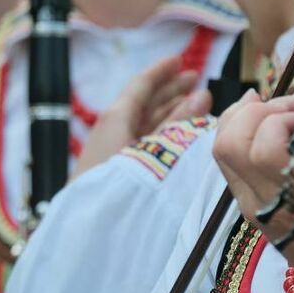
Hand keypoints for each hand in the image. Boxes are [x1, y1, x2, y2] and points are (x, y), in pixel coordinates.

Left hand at [72, 54, 211, 177]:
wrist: (91, 232)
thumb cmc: (125, 185)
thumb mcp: (157, 149)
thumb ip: (179, 123)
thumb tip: (202, 95)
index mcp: (115, 117)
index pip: (141, 85)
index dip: (162, 71)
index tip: (181, 60)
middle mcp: (112, 130)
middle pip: (144, 102)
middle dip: (171, 91)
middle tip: (196, 80)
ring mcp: (113, 151)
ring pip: (145, 123)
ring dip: (171, 112)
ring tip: (197, 106)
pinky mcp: (117, 171)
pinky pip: (143, 142)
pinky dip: (164, 133)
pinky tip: (182, 136)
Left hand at [212, 93, 293, 292]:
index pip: (264, 143)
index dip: (281, 113)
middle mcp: (267, 200)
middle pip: (230, 143)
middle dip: (256, 110)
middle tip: (291, 104)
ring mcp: (254, 206)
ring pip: (222, 152)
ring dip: (242, 119)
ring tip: (270, 105)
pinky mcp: (252, 209)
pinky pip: (230, 166)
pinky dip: (239, 137)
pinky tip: (264, 126)